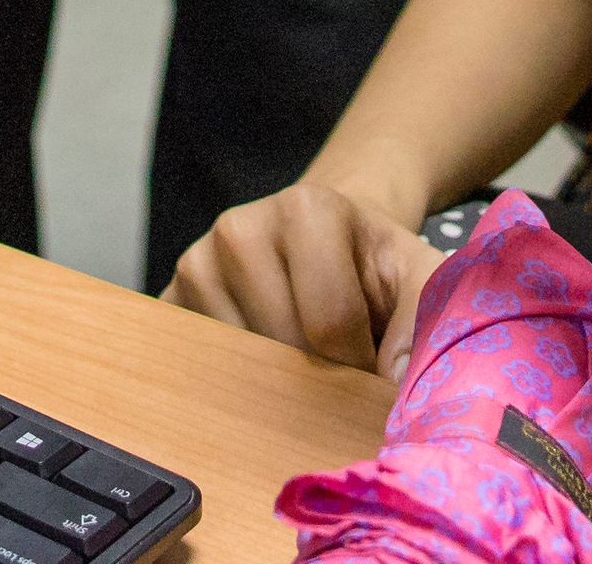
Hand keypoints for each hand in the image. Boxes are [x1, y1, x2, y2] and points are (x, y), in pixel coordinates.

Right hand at [164, 180, 445, 377]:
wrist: (326, 242)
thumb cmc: (374, 267)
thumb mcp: (419, 278)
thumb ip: (423, 322)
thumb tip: (393, 383)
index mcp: (305, 208)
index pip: (329, 324)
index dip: (358, 362)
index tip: (371, 356)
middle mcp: (239, 227)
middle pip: (279, 347)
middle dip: (315, 378)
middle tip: (336, 365)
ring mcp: (195, 263)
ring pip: (236, 364)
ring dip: (273, 383)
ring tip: (300, 355)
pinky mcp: (168, 301)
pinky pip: (195, 367)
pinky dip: (232, 382)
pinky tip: (260, 364)